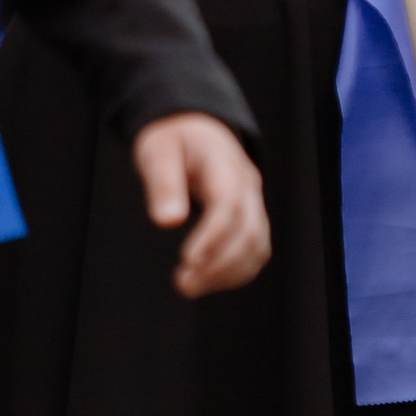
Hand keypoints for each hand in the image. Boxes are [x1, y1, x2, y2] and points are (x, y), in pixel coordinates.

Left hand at [131, 113, 270, 296]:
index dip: (213, 236)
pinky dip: (234, 272)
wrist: (194, 130)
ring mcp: (253, 203)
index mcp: (225, 163)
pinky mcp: (251, 219)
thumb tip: (167, 221)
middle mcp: (247, 185)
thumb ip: (163, 183)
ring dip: (227, 274)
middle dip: (219, 264)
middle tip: (183, 283)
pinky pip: (254, 252)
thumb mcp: (158, 150)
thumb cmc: (173, 140)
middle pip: (250, 231)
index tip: (188, 260)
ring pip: (257, 247)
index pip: (228, 204)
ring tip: (189, 286)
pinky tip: (205, 280)